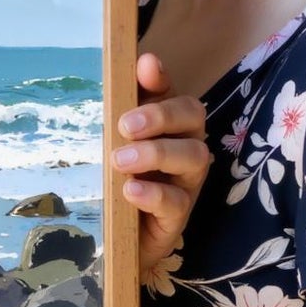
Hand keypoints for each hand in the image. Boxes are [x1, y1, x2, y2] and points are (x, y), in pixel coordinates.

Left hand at [117, 51, 208, 281]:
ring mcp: (185, 183)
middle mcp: (184, 148)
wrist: (113, 241)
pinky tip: (130, 190)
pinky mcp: (177, 217)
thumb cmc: (115, 181)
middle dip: (161, 115)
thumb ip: (122, 108)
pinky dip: (154, 193)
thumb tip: (137, 65)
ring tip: (121, 161)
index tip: (145, 67)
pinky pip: (176, 201)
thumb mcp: (112, 144)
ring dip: (157, 153)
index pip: (174, 93)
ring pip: (194, 156)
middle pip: (193, 117)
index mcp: (167, 126)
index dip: (162, 80)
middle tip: (125, 125)